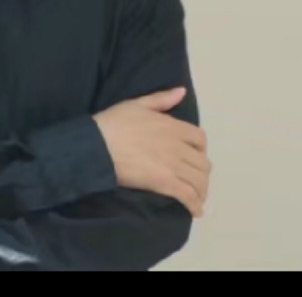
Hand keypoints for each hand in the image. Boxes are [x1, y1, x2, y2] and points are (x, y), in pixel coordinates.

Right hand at [94, 87, 210, 216]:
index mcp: (172, 126)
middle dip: (202, 173)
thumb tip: (182, 91)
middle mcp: (178, 145)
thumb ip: (161, 99)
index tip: (194, 156)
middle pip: (202, 163)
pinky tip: (195, 210)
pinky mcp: (164, 183)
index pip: (199, 139)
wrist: (98, 145)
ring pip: (199, 180)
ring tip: (197, 198)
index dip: (200, 149)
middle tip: (196, 181)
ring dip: (201, 190)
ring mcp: (173, 165)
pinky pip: (188, 195)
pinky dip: (195, 204)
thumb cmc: (114, 123)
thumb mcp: (137, 104)